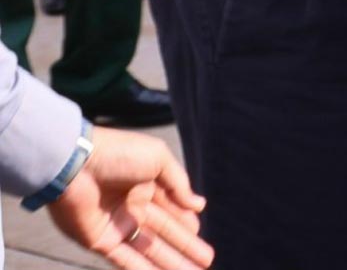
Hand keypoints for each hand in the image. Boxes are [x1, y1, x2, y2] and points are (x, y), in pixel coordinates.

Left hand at [46, 127, 212, 267]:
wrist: (76, 163)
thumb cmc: (118, 153)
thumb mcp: (158, 159)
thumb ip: (178, 184)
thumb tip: (199, 206)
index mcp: (148, 185)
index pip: (172, 209)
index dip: (186, 222)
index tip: (199, 233)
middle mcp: (135, 207)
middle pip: (165, 232)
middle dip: (186, 246)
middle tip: (206, 261)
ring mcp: (118, 225)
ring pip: (149, 249)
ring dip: (170, 262)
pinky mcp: (101, 240)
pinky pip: (125, 259)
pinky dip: (142, 269)